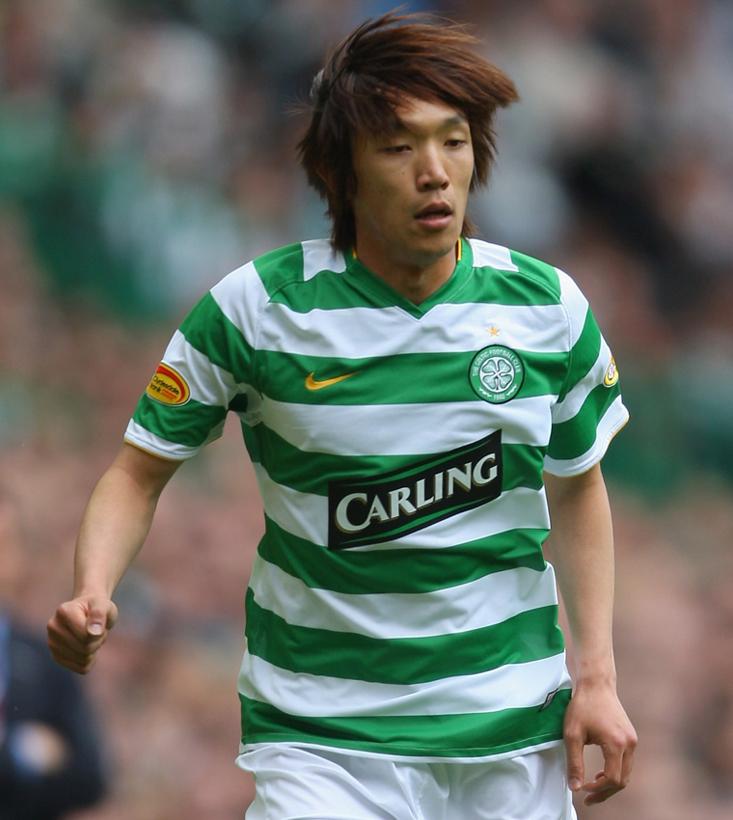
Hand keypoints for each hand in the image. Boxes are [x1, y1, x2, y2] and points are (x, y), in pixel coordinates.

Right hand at [47, 595, 117, 673]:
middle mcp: (53, 627)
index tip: (99, 621)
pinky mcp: (56, 657)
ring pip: (84, 659)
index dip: (99, 632)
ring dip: (94, 649)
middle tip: (96, 629)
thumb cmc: (96, 606)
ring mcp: (52, 643)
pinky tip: (85, 645)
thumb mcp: (104, 604)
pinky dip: (90, 659)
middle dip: (97, 640)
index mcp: (63, 611)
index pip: (86, 636)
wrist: (87, 610)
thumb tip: (93, 632)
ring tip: (90, 635)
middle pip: (85, 648)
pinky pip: (81, 668)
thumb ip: (99, 614)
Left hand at [564, 681, 636, 805]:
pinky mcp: (630, 737)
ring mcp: (632, 740)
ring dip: (610, 784)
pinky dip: (615, 772)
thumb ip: (574, 762)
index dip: (597, 789)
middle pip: (622, 780)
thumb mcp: (572, 734)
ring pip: (626, 773)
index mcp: (616, 744)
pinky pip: (626, 763)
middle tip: (587, 798)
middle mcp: (629, 744)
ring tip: (592, 787)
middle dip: (605, 792)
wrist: (595, 684)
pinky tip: (600, 773)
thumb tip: (575, 788)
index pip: (612, 779)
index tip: (582, 789)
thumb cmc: (582, 706)